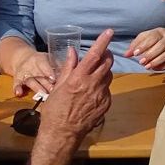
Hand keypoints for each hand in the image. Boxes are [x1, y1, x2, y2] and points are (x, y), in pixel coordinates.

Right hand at [12, 49, 56, 97]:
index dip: (49, 72)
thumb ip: (58, 65)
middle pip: (39, 75)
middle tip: (53, 91)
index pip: (44, 65)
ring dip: (36, 88)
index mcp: (40, 60)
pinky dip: (17, 89)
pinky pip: (17, 84)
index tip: (54, 79)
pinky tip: (18, 93)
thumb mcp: (49, 59)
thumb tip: (71, 69)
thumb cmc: (41, 61)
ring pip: (30, 81)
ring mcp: (24, 73)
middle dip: (46, 83)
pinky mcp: (17, 79)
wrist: (22, 59)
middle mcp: (31, 66)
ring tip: (42, 95)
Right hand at [39, 28, 113, 144]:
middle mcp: (93, 84)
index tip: (109, 32)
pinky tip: (91, 93)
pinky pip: (107, 90)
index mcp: (79, 78)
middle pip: (107, 63)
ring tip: (93, 74)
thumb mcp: (58, 86)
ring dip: (104, 71)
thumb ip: (68, 67)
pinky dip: (101, 86)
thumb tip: (72, 51)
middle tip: (102, 53)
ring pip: (108, 76)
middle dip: (107, 55)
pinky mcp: (106, 104)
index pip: (94, 55)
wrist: (62, 133)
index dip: (103, 42)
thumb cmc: (55, 109)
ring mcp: (101, 95)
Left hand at [125, 26, 164, 69]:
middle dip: (150, 55)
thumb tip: (126, 54)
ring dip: (156, 62)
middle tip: (141, 62)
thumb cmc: (159, 38)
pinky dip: (162, 66)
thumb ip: (136, 44)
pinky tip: (155, 68)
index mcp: (160, 32)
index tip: (135, 53)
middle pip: (161, 46)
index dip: (143, 46)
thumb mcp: (147, 37)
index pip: (152, 38)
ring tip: (147, 67)